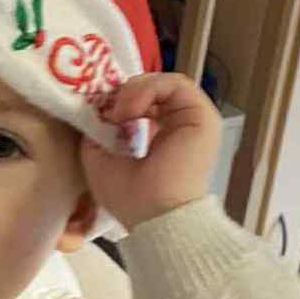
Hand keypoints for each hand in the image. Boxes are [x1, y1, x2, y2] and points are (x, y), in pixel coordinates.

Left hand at [80, 73, 221, 230]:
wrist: (156, 215)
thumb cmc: (129, 196)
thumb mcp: (98, 156)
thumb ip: (98, 128)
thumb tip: (102, 106)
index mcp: (158, 136)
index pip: (139, 102)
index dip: (116, 99)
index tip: (99, 114)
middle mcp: (177, 125)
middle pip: (149, 89)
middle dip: (122, 94)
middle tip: (107, 114)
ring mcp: (191, 118)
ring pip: (160, 82)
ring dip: (132, 92)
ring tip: (119, 115)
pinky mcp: (201, 114)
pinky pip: (174, 83)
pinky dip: (147, 90)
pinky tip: (130, 112)